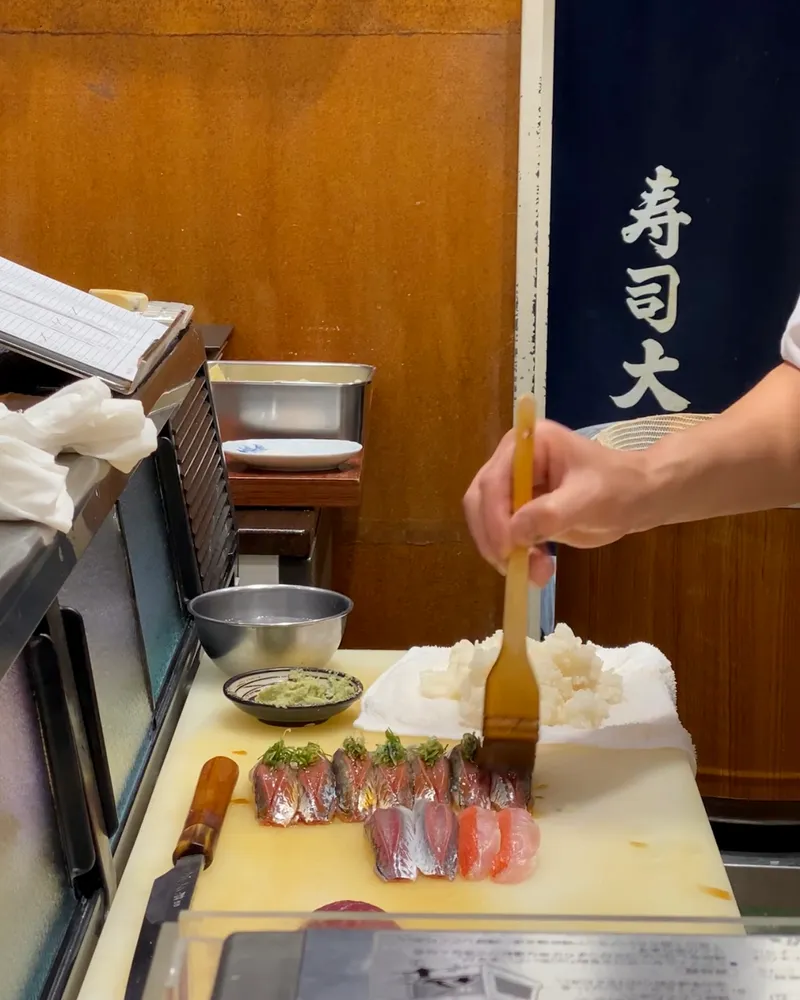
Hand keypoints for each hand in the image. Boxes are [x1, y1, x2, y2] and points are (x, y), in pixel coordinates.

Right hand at [463, 419, 649, 584]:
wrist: (640, 498)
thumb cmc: (619, 487)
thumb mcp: (588, 499)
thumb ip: (550, 513)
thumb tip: (514, 534)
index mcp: (527, 443)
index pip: (494, 480)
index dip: (494, 516)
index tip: (507, 549)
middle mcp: (513, 460)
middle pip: (480, 500)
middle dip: (493, 536)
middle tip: (512, 566)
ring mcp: (515, 486)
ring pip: (487, 522)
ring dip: (503, 551)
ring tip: (537, 573)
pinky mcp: (520, 510)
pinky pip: (503, 535)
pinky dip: (514, 556)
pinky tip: (539, 569)